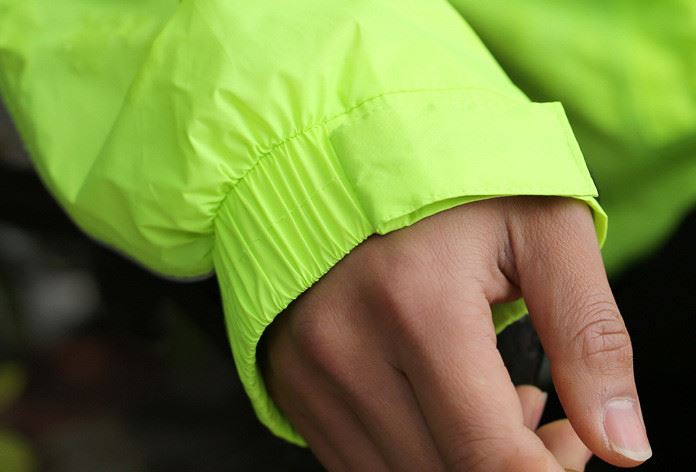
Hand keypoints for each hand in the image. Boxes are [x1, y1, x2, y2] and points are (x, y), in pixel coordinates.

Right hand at [260, 197, 650, 470]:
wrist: (353, 164)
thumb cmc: (456, 186)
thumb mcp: (544, 230)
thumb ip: (590, 336)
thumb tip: (622, 446)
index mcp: (416, 304)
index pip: (489, 457)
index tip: (573, 445)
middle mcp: (345, 348)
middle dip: (514, 469)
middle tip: (549, 419)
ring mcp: (308, 371)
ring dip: (464, 464)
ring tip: (494, 405)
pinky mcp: (292, 384)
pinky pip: (362, 463)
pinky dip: (418, 454)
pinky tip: (444, 407)